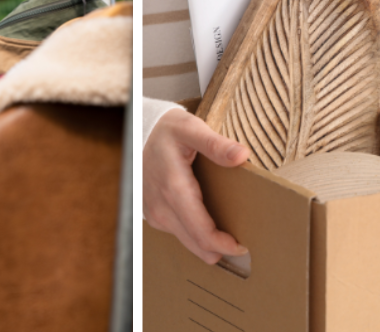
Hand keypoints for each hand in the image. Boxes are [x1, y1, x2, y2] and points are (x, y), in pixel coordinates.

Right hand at [144, 109, 251, 263]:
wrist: (138, 132)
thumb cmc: (166, 130)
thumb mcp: (191, 129)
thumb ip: (216, 144)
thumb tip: (241, 155)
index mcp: (174, 189)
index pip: (201, 232)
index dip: (223, 245)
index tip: (241, 247)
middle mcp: (162, 207)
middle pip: (196, 244)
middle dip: (220, 250)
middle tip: (242, 247)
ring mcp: (155, 213)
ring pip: (187, 242)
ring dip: (207, 245)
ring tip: (229, 239)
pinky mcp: (153, 214)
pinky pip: (178, 234)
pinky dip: (195, 236)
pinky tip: (209, 228)